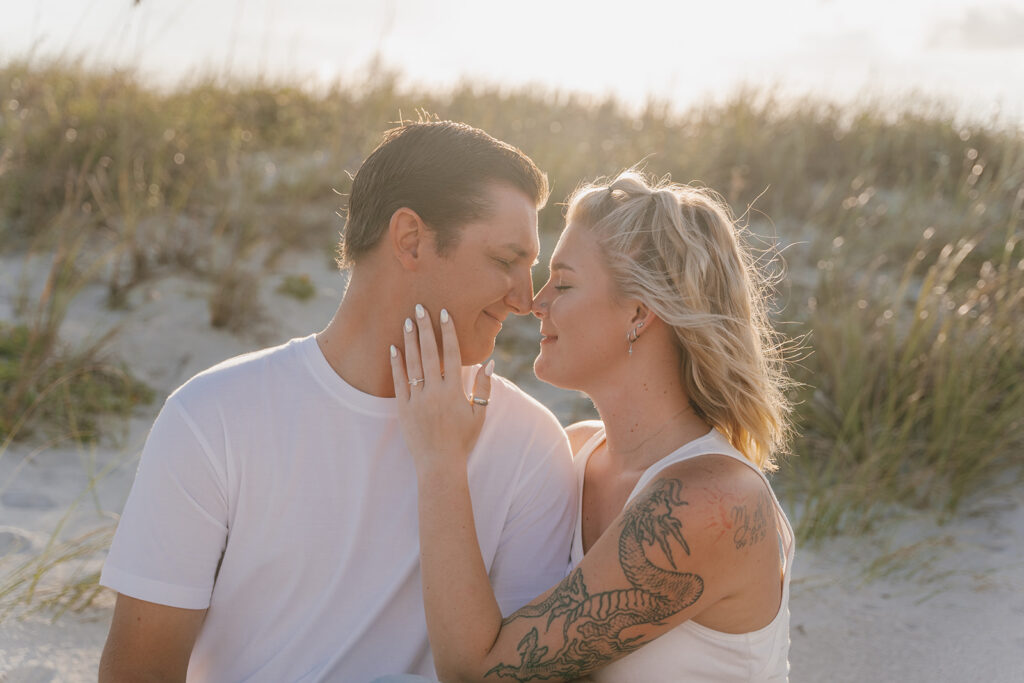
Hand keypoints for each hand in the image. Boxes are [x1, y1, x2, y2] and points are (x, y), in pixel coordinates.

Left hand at [389, 304, 492, 473]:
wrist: (440, 464)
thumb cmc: (463, 439)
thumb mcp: (479, 413)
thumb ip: (483, 387)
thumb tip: (489, 363)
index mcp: (453, 391)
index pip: (451, 354)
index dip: (447, 332)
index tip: (443, 313)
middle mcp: (434, 392)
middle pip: (429, 353)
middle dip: (425, 328)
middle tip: (420, 308)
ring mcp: (417, 399)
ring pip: (413, 364)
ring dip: (410, 341)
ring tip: (407, 321)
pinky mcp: (403, 408)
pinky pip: (398, 382)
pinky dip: (396, 364)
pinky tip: (394, 348)